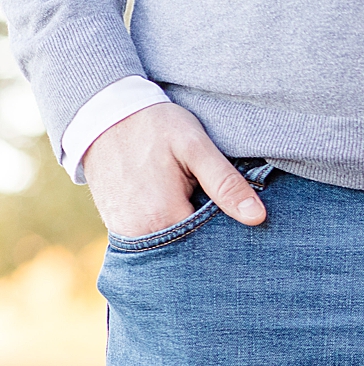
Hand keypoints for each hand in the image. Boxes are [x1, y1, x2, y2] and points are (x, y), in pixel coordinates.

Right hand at [84, 102, 266, 237]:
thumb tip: (257, 217)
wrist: (103, 115)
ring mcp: (125, 232)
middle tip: (219, 206)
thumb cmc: (154, 126)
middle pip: (191, 250)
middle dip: (211, 238)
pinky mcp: (118, 227)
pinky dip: (172, 230)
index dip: (231, 234)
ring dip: (192, 234)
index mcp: (163, 216)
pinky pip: (154, 239)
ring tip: (199, 203)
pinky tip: (182, 207)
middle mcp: (140, 233)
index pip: (211, 245)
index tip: (243, 221)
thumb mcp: (196, 146)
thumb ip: (225, 183)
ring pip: (174, 247)